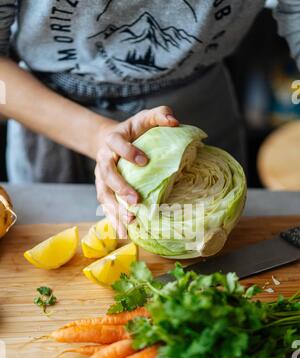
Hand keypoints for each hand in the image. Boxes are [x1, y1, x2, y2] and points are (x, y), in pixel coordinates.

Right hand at [94, 106, 178, 236]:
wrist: (108, 140)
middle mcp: (103, 159)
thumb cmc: (133, 131)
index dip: (128, 152)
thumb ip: (160, 115)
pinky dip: (113, 219)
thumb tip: (175, 122)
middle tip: (136, 201)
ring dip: (115, 209)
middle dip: (121, 188)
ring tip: (129, 223)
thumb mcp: (145, 118)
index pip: (116, 145)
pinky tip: (123, 232)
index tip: (144, 161)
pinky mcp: (103, 190)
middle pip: (107, 174)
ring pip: (104, 194)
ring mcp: (101, 177)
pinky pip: (105, 205)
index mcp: (113, 140)